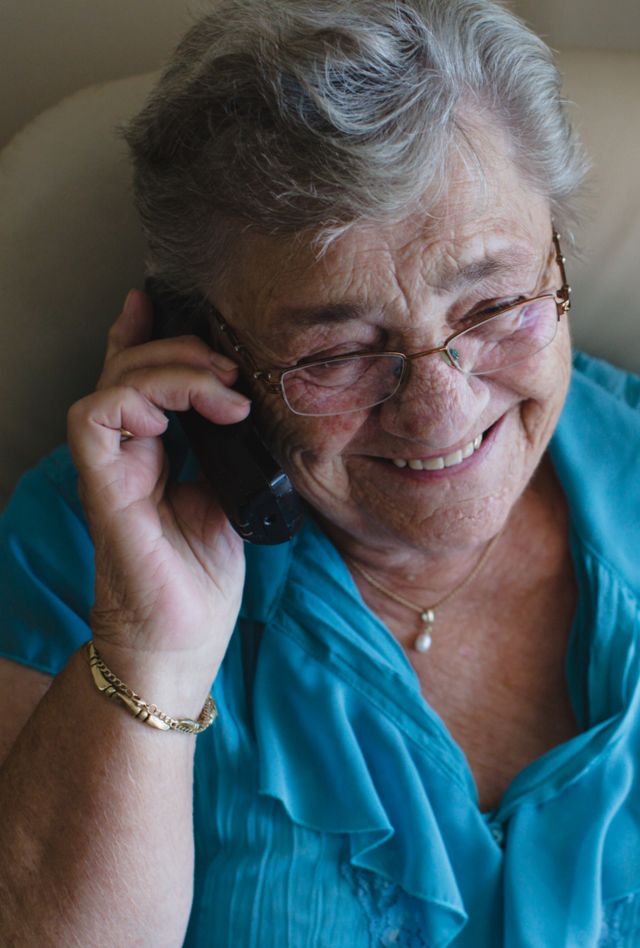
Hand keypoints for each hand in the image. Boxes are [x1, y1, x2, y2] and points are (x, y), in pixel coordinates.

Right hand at [67, 290, 250, 704]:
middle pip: (130, 368)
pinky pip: (95, 417)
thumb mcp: (230, 498)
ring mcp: (112, 468)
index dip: (148, 334)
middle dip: (181, 349)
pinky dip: (136, 400)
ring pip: (114, 383)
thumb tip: (247, 407)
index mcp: (156, 454)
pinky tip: (177, 417)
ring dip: (171, 372)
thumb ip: (228, 452)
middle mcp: (128, 454)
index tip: (165, 304)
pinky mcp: (104, 487)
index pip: (140, 378)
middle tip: (229, 369)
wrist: (182, 640)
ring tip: (221, 393)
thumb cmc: (203, 580)